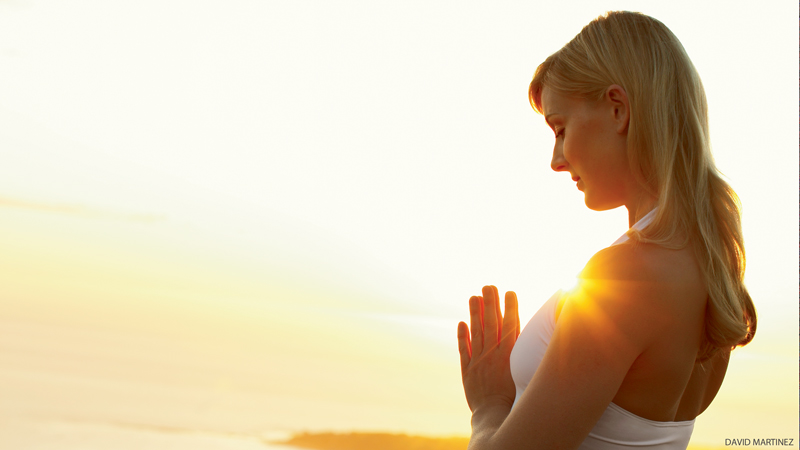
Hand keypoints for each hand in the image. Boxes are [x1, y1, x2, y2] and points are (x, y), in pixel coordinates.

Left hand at [457, 285, 519, 412]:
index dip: (510, 308)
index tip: (510, 291)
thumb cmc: (515, 398)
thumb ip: (523, 354)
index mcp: (508, 356)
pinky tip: (462, 322)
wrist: (494, 416)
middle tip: (488, 286)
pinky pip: (463, 350)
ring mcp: (478, 362)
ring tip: (474, 296)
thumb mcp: (523, 374)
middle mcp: (492, 356)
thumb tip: (527, 336)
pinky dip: (462, 336)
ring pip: (476, 333)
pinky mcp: (467, 371)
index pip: (509, 326)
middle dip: (490, 303)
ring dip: (474, 314)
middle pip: (491, 324)